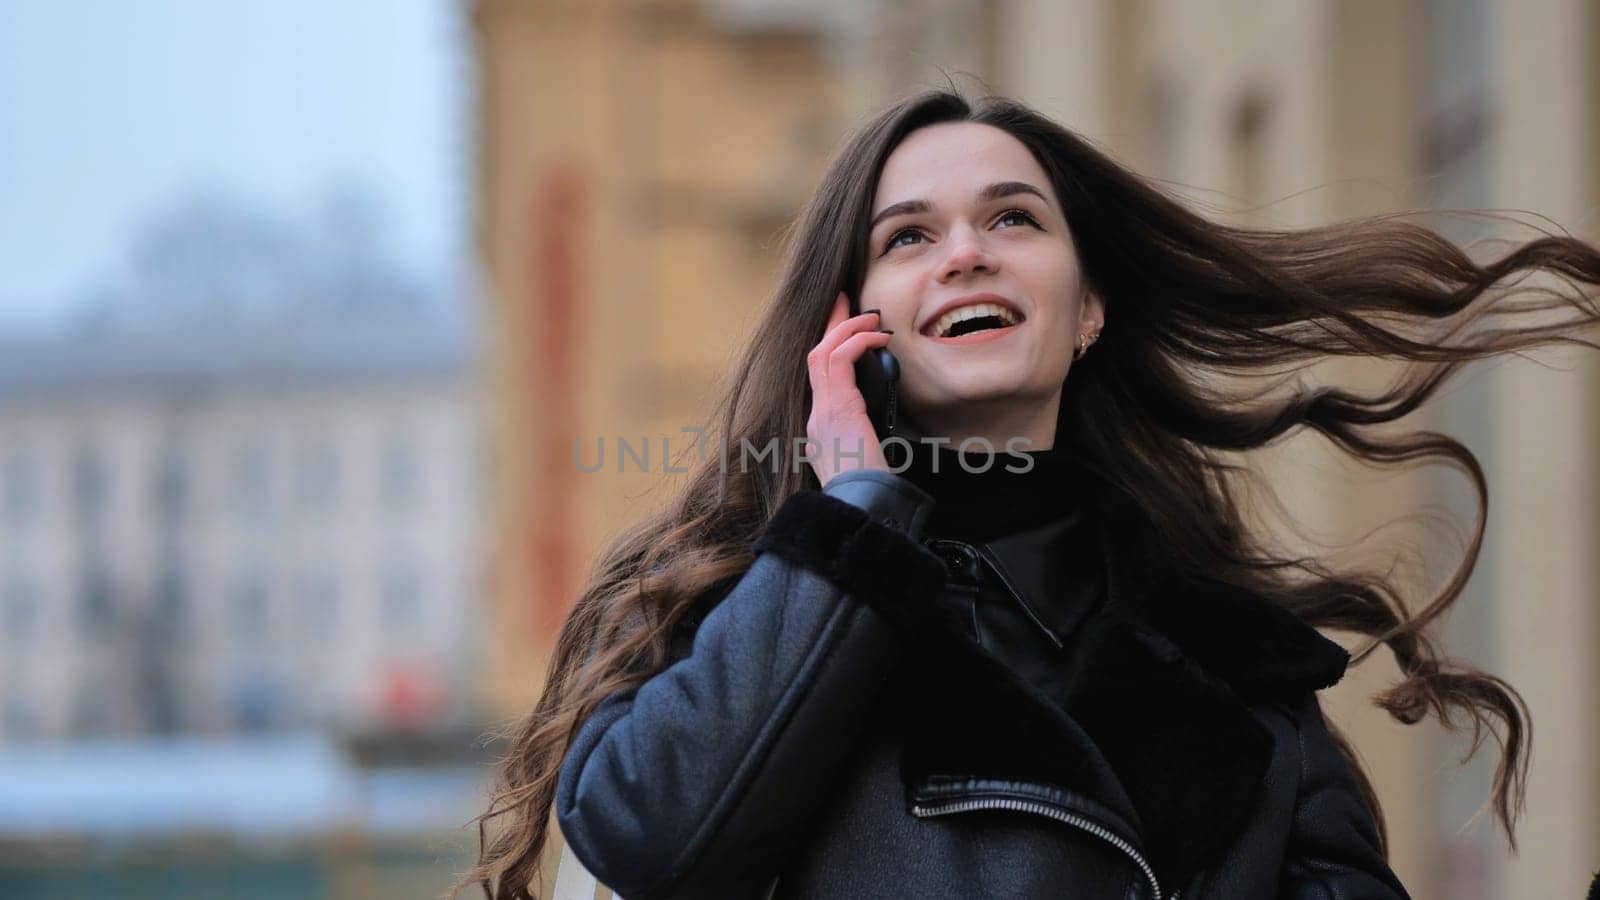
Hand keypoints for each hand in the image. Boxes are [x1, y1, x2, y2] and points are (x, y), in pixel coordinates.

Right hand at [805, 292, 892, 486]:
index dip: (829, 347)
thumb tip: (880, 419)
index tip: (841, 325)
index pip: (820, 377)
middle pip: (815, 356)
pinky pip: (840, 361)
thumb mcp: (865, 459)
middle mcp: (816, 416)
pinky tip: (878, 338)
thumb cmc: (869, 490)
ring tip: (870, 316)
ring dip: (847, 328)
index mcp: (820, 429)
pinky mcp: (838, 408)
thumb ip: (866, 436)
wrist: (860, 506)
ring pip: (823, 352)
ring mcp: (823, 411)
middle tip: (846, 301)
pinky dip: (859, 342)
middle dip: (831, 325)